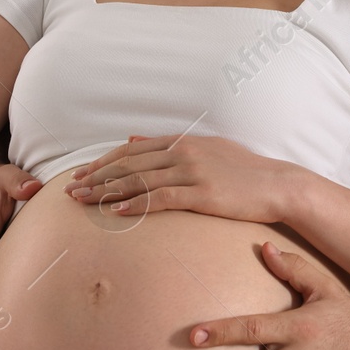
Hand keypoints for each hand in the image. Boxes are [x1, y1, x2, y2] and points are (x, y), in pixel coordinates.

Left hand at [62, 135, 303, 224]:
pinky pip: (163, 198)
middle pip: (129, 165)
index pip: (132, 151)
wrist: (278, 184)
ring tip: (83, 201)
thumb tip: (133, 138)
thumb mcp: (206, 148)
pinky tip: (118, 211)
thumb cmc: (244, 170)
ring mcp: (193, 172)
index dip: (103, 163)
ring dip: (107, 191)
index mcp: (182, 142)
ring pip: (140, 180)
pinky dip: (138, 204)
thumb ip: (169, 145)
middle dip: (96, 177)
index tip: (82, 174)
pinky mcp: (203, 192)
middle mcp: (183, 153)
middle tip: (71, 190)